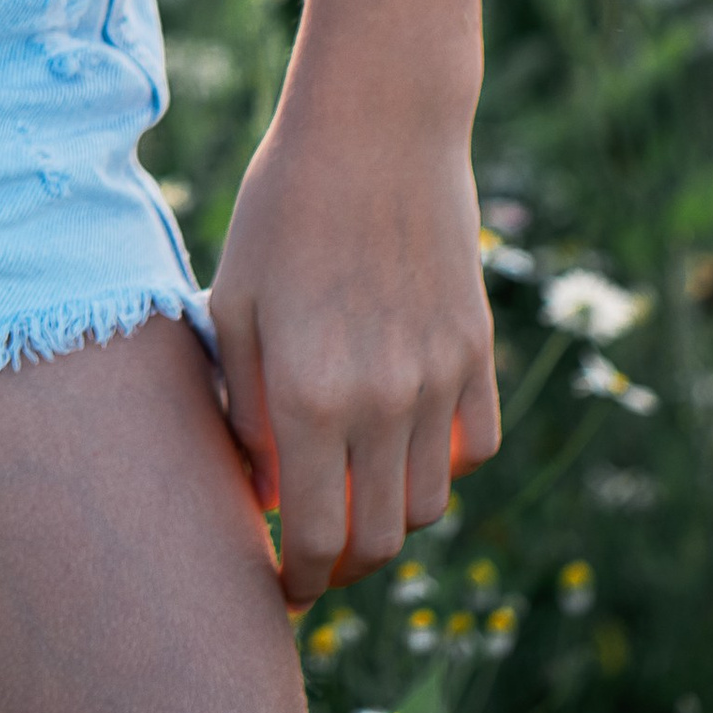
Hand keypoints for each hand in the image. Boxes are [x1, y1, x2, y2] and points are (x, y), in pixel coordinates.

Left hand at [210, 84, 497, 607]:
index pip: (314, 539)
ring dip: (391, 519)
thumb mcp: (234, 300)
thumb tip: (262, 492)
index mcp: (307, 393)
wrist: (377, 122)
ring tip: (355, 497)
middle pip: (378, 541)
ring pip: (428, 504)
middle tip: (315, 558)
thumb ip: (242, 409)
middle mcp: (381, 401)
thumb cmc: (283, 204)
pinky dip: (444, 466)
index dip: (296, 582)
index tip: (279, 590)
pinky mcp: (478, 350)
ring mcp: (439, 378)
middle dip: (342, 567)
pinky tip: (406, 443)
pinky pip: (475, 447)